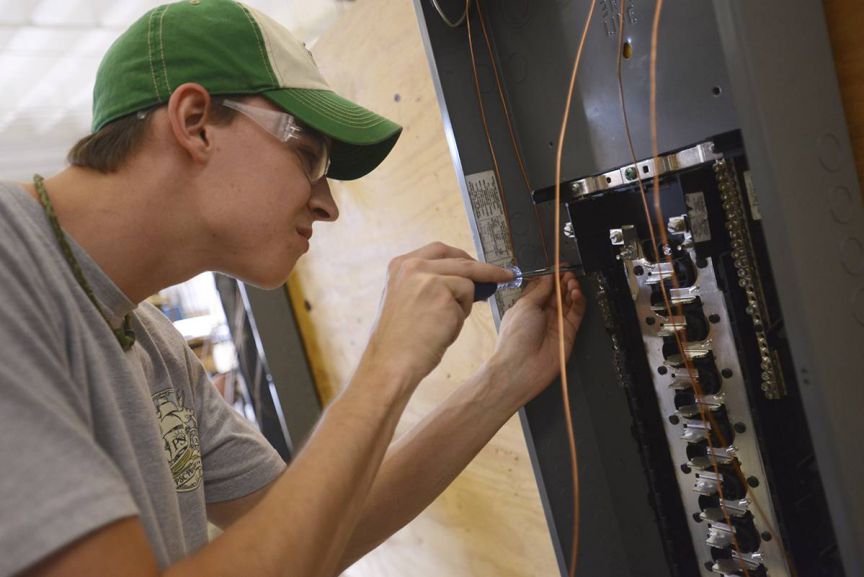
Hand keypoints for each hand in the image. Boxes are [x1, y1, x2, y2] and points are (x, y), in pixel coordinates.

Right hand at [364, 242, 513, 387]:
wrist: (391, 362)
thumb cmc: (401, 340)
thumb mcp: (408, 300)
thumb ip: (431, 284)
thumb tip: (470, 282)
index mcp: (400, 265)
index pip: (439, 251)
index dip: (462, 258)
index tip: (477, 264)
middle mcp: (412, 265)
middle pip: (459, 259)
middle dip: (485, 269)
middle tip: (503, 275)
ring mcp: (427, 277)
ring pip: (466, 281)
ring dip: (463, 304)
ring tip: (442, 325)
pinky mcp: (442, 291)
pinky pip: (467, 299)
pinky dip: (461, 317)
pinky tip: (442, 329)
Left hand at [487, 272, 585, 408]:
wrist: (522, 366)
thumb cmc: (515, 337)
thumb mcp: (525, 306)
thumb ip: (540, 291)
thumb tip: (548, 277)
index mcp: (527, 306)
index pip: (542, 287)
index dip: (551, 277)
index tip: (558, 267)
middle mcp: (542, 314)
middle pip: (557, 293)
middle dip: (563, 281)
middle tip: (568, 273)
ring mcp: (556, 323)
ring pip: (568, 301)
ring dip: (571, 289)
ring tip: (572, 282)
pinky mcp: (568, 332)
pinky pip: (577, 313)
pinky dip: (579, 301)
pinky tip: (577, 293)